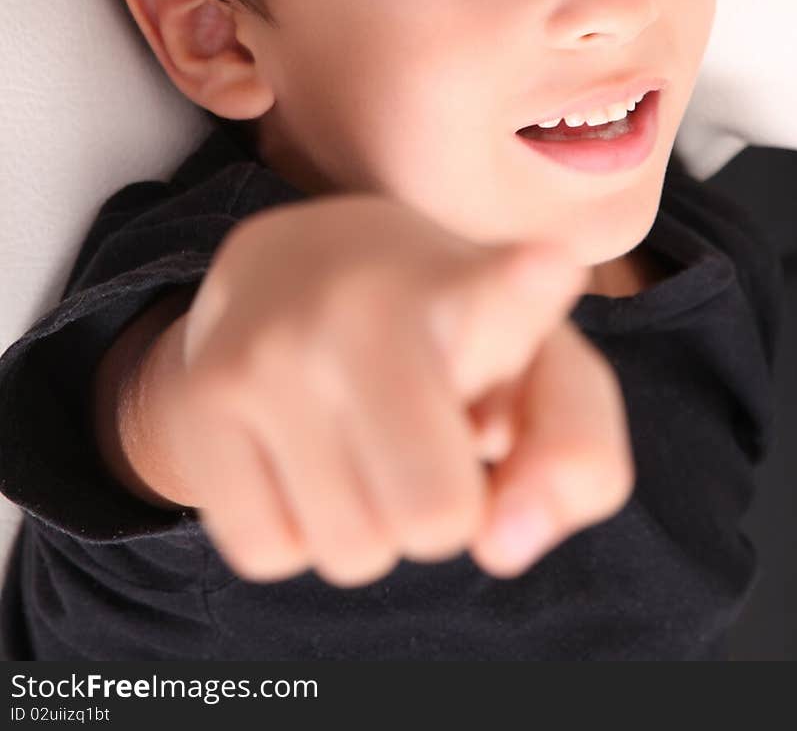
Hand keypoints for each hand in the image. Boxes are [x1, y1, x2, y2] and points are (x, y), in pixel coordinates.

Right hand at [156, 194, 631, 583]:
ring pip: (352, 550)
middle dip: (442, 512)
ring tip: (361, 436)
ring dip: (368, 525)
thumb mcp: (539, 373)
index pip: (508, 292)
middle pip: (438, 518)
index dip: (528, 287)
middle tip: (424, 438)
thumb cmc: (450, 335)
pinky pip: (271, 550)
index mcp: (473, 286)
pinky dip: (296, 528)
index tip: (546, 269)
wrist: (293, 263)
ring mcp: (276, 345)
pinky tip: (300, 450)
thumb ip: (577, 457)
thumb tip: (503, 547)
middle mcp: (368, 304)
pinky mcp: (203, 393)